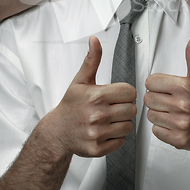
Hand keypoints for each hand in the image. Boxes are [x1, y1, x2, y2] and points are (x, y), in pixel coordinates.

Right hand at [53, 36, 136, 157]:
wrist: (57, 131)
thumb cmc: (71, 104)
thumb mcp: (81, 80)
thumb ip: (92, 60)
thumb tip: (94, 40)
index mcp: (96, 96)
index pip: (130, 92)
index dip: (125, 93)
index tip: (117, 95)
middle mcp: (97, 115)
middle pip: (132, 109)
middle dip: (125, 107)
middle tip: (114, 107)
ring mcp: (98, 133)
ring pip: (129, 126)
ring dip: (123, 122)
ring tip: (110, 119)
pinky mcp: (98, 149)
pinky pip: (122, 141)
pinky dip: (117, 137)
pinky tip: (107, 130)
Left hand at [144, 33, 189, 150]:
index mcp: (186, 87)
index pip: (151, 82)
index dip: (157, 84)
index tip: (166, 87)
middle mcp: (184, 106)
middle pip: (148, 99)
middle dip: (156, 98)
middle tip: (168, 100)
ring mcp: (181, 124)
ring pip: (150, 115)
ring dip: (158, 113)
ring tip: (172, 112)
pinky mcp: (179, 140)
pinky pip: (155, 131)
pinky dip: (161, 128)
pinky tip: (173, 123)